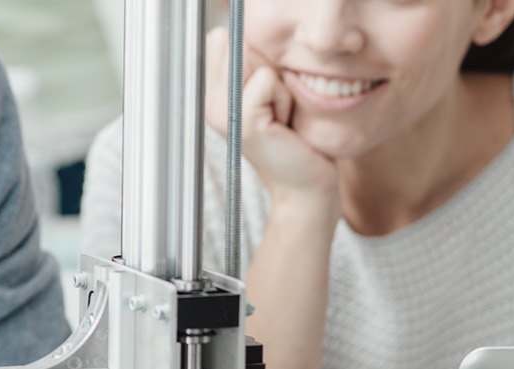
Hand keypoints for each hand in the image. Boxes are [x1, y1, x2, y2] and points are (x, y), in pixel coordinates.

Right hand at [204, 27, 339, 213]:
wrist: (303, 184)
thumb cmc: (293, 138)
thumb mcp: (267, 94)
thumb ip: (249, 66)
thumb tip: (231, 40)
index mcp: (211, 96)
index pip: (220, 42)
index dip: (252, 59)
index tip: (262, 93)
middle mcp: (209, 104)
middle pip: (237, 47)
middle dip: (266, 70)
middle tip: (272, 107)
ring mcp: (222, 113)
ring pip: (254, 62)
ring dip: (276, 85)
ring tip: (277, 116)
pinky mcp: (241, 120)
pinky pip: (267, 80)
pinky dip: (283, 97)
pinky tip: (281, 124)